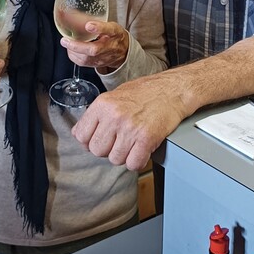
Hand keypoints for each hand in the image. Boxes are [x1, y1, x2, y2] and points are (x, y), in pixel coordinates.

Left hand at [60, 19, 129, 73]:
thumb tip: (75, 13)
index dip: (99, 28)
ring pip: (86, 58)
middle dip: (77, 46)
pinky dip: (74, 56)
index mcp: (115, 33)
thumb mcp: (110, 24)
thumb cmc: (114, 36)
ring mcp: (104, 57)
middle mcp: (110, 46)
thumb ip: (96, 20)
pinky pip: (83, 63)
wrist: (123, 52)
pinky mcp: (97, 64)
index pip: (110, 30)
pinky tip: (71, 49)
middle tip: (65, 40)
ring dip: (73, 51)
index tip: (88, 25)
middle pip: (94, 49)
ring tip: (66, 43)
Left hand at [72, 69, 188, 170]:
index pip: (80, 136)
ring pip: (115, 159)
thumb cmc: (147, 92)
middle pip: (97, 150)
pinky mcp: (146, 138)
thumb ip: (98, 114)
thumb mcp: (115, 96)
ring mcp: (130, 128)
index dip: (90, 141)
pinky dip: (138, 161)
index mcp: (103, 104)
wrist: (173, 89)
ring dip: (125, 156)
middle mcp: (114, 115)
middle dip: (108, 149)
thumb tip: (81, 133)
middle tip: (120, 141)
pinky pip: (133, 164)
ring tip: (133, 143)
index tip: (100, 140)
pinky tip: (142, 150)